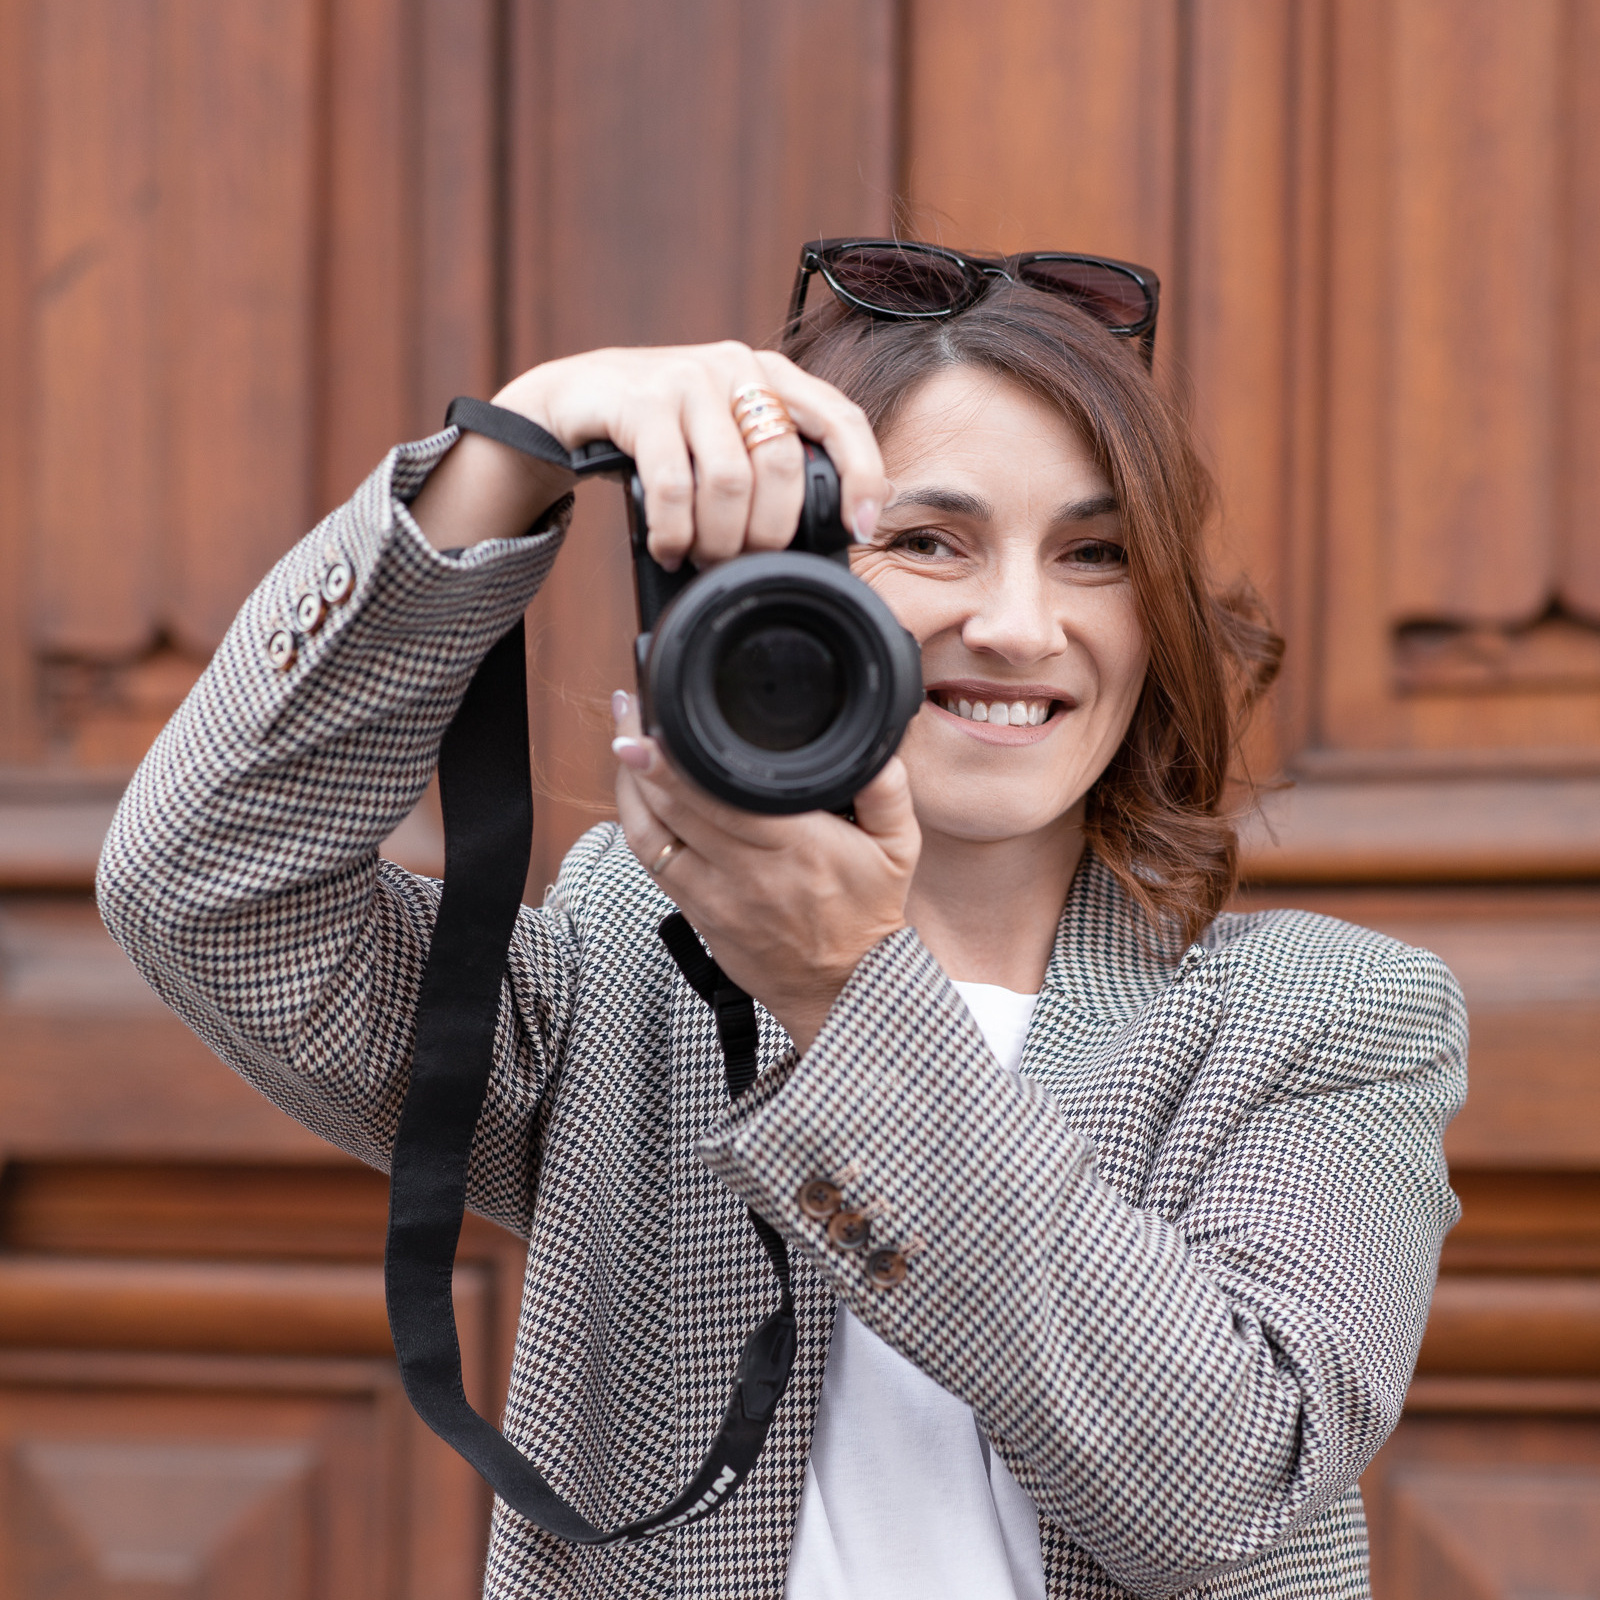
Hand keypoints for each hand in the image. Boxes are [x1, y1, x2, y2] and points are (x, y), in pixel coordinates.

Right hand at [410, 343, 887, 561]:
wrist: (574, 398)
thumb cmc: (664, 430)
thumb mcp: (726, 436)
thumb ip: (771, 465)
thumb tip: (832, 534)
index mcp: (773, 375)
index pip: (842, 418)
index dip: (863, 475)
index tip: (863, 529)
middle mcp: (738, 367)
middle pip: (784, 465)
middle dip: (768, 532)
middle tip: (743, 561)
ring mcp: (688, 379)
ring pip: (730, 480)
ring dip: (718, 538)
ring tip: (702, 558)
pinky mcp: (640, 401)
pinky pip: (673, 485)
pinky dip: (674, 531)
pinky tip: (669, 547)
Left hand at [611, 694, 919, 1053]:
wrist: (841, 990)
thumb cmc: (867, 913)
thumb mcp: (899, 850)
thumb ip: (888, 792)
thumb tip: (876, 749)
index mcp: (799, 848)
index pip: (724, 797)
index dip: (677, 762)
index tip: (655, 722)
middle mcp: (749, 871)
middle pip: (676, 806)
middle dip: (643, 754)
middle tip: (631, 708)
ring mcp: (716, 895)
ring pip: (652, 833)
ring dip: (629, 786)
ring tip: (624, 738)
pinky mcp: (696, 911)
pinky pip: (652, 860)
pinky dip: (635, 819)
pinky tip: (634, 789)